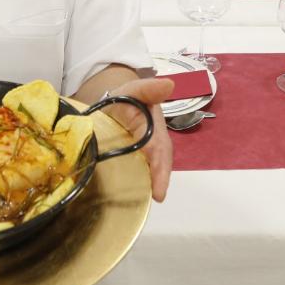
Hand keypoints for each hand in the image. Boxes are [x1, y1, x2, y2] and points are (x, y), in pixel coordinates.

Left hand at [104, 77, 173, 201]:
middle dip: (160, 178)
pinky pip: (142, 171)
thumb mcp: (134, 89)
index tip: (160, 187)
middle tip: (157, 196)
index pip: (159, 147)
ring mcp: (147, 152)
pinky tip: (132, 196)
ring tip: (146, 200)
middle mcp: (155, 142)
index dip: (160, 166)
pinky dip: (140, 182)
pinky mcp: (137, 158)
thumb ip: (148, 88)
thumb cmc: (126, 97)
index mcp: (155, 127)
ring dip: (151, 183)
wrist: (116, 102)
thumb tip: (169, 84)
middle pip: (161, 161)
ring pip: (153, 169)